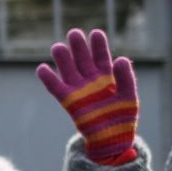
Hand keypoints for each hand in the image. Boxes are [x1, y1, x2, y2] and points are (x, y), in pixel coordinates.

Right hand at [37, 28, 138, 164]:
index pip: (101, 56)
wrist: (112, 137)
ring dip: (62, 58)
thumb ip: (126, 78)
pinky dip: (48, 79)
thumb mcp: (129, 95)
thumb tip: (121, 59)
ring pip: (68, 69)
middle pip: (82, 58)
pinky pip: (56, 88)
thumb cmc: (122, 116)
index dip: (98, 45)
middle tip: (74, 33)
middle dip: (78, 46)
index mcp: (107, 75)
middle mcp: (91, 79)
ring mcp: (79, 89)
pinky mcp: (69, 101)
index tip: (95, 33)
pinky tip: (42, 68)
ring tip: (58, 47)